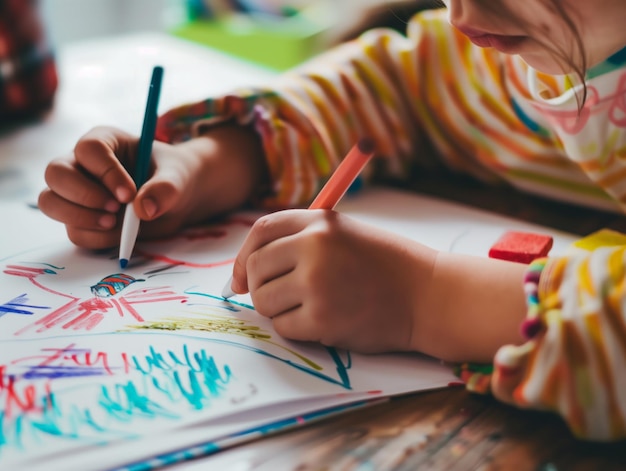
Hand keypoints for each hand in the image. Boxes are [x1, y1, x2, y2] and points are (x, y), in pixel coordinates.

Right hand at [38, 125, 266, 248]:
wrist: (179, 200)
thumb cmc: (175, 177)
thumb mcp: (178, 178)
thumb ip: (165, 188)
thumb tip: (143, 210)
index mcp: (105, 141)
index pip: (89, 149)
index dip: (106, 173)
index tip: (129, 194)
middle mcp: (82, 164)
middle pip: (56, 173)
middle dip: (83, 196)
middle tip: (115, 210)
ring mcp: (77, 193)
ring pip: (51, 203)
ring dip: (80, 218)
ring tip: (114, 223)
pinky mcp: (82, 219)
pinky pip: (73, 232)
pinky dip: (95, 238)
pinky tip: (119, 233)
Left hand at [230, 209, 437, 352]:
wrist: (428, 295)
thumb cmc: (386, 266)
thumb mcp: (345, 234)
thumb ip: (300, 242)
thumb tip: (245, 273)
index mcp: (320, 222)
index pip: (261, 231)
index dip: (243, 255)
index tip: (240, 277)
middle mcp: (314, 247)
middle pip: (254, 268)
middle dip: (257, 287)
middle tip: (276, 298)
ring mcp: (317, 282)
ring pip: (264, 300)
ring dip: (278, 309)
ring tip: (309, 307)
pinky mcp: (322, 318)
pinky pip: (283, 327)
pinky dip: (296, 328)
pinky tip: (324, 321)